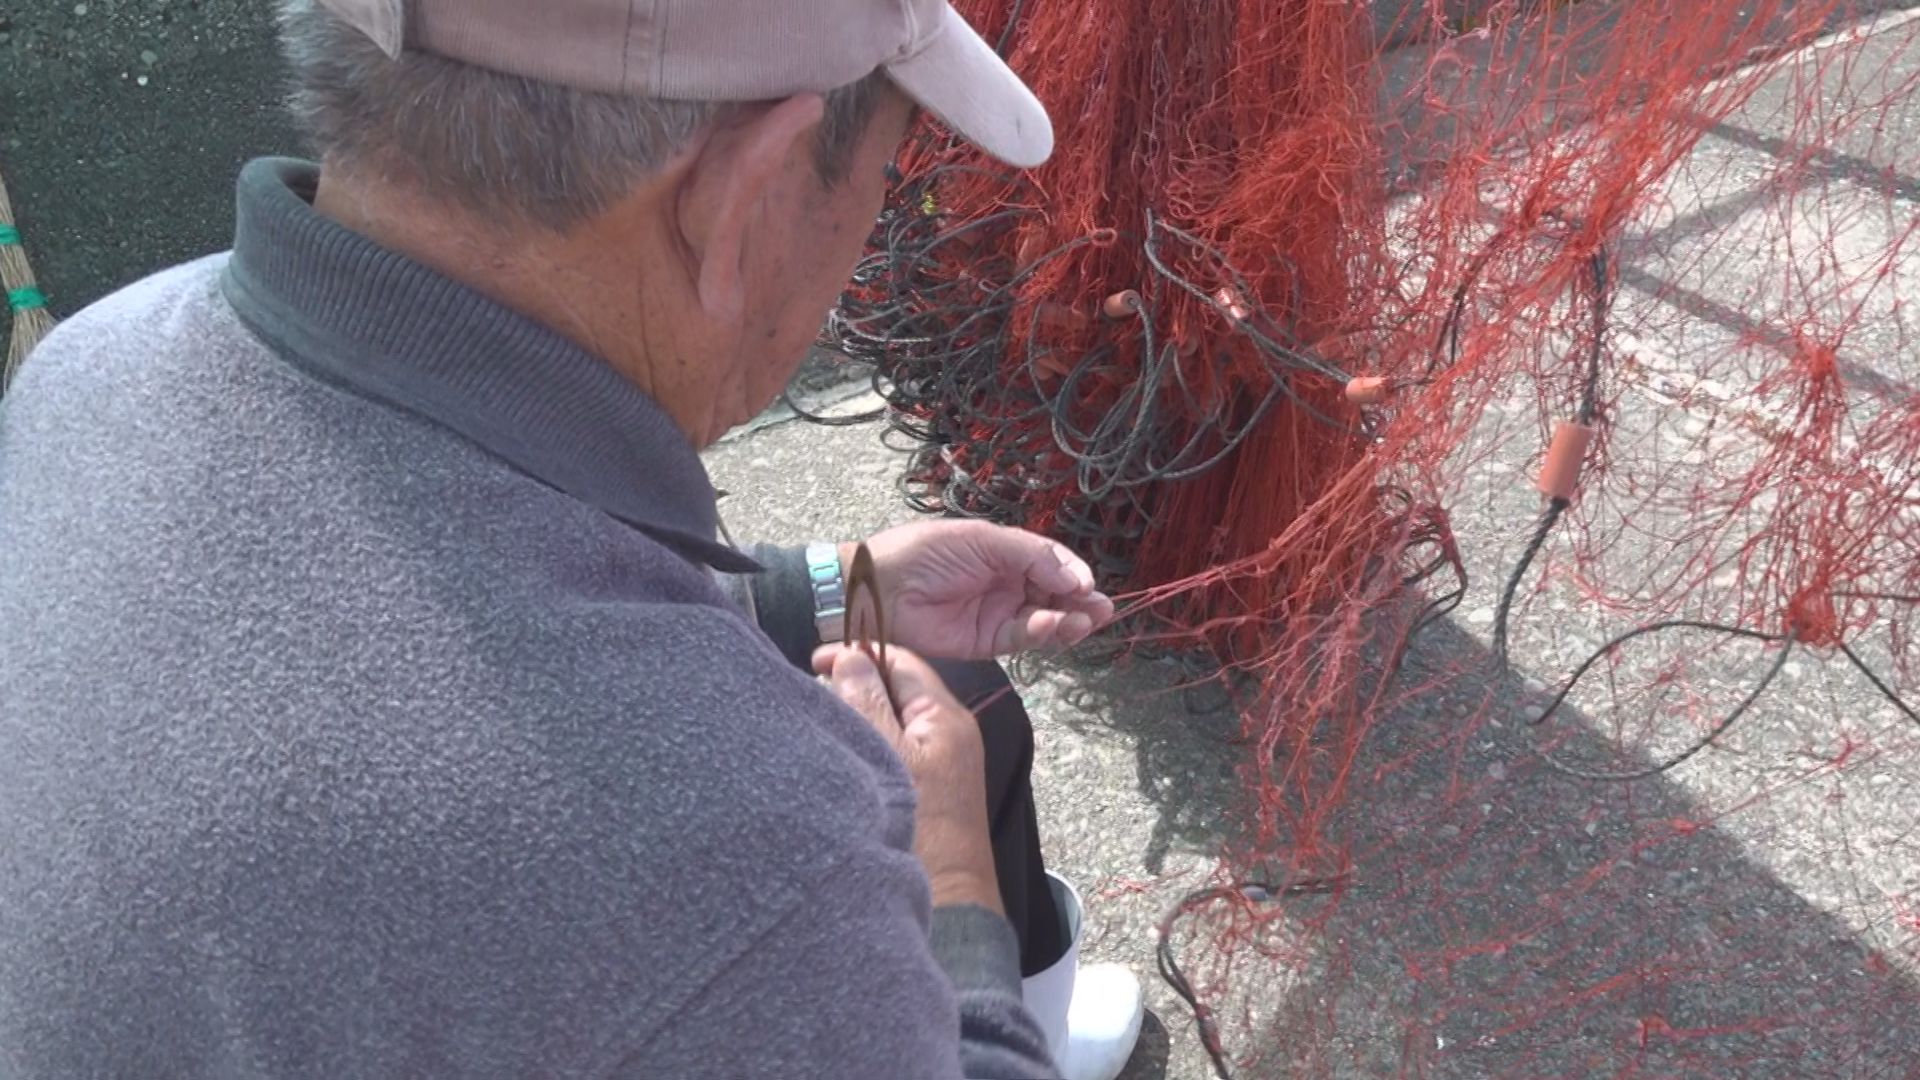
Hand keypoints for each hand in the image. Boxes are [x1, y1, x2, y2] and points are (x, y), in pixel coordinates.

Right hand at [814, 643, 1001, 913]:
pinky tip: (841, 755)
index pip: (901, 662)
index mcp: (945, 716)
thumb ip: (868, 702)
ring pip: (892, 721)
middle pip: (896, 690)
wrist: (949, 902)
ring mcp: (941, 762)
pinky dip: (867, 744)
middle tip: (811, 695)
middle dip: (854, 684)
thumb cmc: (920, 826)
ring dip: (858, 715)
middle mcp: (948, 733)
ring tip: (820, 722)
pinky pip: (894, 749)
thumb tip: (850, 657)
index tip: (814, 660)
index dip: (858, 654)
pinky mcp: (929, 789)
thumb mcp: (889, 755)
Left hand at [848, 520, 1113, 659]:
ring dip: (1069, 620)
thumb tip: (1075, 576)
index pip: (1051, 563)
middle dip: (1081, 601)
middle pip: (1055, 594)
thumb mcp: (981, 540)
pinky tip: (1054, 625)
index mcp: (1005, 552)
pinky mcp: (987, 642)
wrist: (879, 590)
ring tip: (1087, 620)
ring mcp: (998, 613)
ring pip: (1045, 618)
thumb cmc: (923, 553)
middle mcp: (1007, 583)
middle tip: (1103, 609)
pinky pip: (1024, 638)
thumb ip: (1031, 555)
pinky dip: (1043, 633)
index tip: (1089, 584)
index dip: (1072, 572)